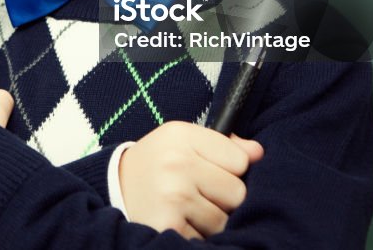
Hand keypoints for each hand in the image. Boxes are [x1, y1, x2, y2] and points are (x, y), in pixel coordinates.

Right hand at [118, 121, 263, 238]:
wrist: (114, 185)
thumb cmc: (159, 162)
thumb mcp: (184, 140)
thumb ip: (224, 144)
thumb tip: (259, 153)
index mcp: (182, 135)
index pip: (241, 160)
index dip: (230, 169)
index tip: (208, 169)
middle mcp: (176, 163)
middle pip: (237, 192)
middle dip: (223, 198)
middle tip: (197, 192)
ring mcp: (172, 195)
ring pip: (224, 220)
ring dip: (211, 219)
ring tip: (186, 208)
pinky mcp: (168, 225)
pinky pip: (206, 238)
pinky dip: (196, 235)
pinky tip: (178, 220)